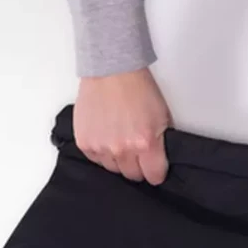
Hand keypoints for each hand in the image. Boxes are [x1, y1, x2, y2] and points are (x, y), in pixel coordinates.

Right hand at [74, 69, 169, 184]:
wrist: (111, 71)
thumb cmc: (137, 88)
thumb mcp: (162, 116)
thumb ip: (161, 143)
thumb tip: (158, 159)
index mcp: (145, 144)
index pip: (154, 176)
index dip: (156, 171)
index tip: (154, 167)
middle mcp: (122, 149)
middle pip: (132, 175)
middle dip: (137, 165)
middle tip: (136, 148)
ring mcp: (101, 147)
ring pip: (113, 168)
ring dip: (118, 158)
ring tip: (118, 137)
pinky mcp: (85, 143)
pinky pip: (96, 159)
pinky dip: (101, 151)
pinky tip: (105, 135)